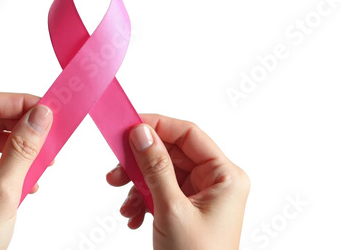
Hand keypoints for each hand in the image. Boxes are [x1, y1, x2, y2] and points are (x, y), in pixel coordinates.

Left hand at [0, 92, 52, 249]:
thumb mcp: (3, 191)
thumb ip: (23, 148)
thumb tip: (42, 114)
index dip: (18, 101)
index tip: (48, 109)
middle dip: (24, 125)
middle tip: (53, 131)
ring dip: (23, 146)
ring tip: (47, 158)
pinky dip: (15, 164)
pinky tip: (32, 179)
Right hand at [106, 114, 249, 249]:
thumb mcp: (172, 210)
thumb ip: (156, 168)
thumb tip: (141, 133)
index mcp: (225, 176)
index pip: (188, 134)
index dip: (157, 125)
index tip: (127, 125)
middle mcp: (214, 181)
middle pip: (171, 153)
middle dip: (140, 161)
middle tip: (116, 167)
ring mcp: (199, 196)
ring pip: (161, 172)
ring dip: (137, 184)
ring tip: (122, 199)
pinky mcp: (185, 208)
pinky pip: (159, 190)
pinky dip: (141, 199)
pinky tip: (132, 215)